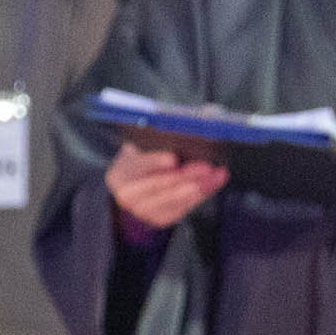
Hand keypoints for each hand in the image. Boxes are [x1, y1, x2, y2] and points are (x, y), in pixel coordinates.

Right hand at [107, 144, 229, 231]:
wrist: (136, 191)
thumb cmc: (146, 161)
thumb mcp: (144, 147)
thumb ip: (165, 132)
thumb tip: (206, 114)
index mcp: (119, 172)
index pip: (136, 166)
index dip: (154, 162)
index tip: (173, 158)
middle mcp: (127, 194)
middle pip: (157, 185)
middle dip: (183, 175)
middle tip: (206, 166)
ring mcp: (142, 210)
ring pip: (171, 199)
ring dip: (197, 187)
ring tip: (216, 175)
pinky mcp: (159, 219)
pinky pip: (182, 209)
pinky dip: (200, 195)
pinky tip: (213, 183)